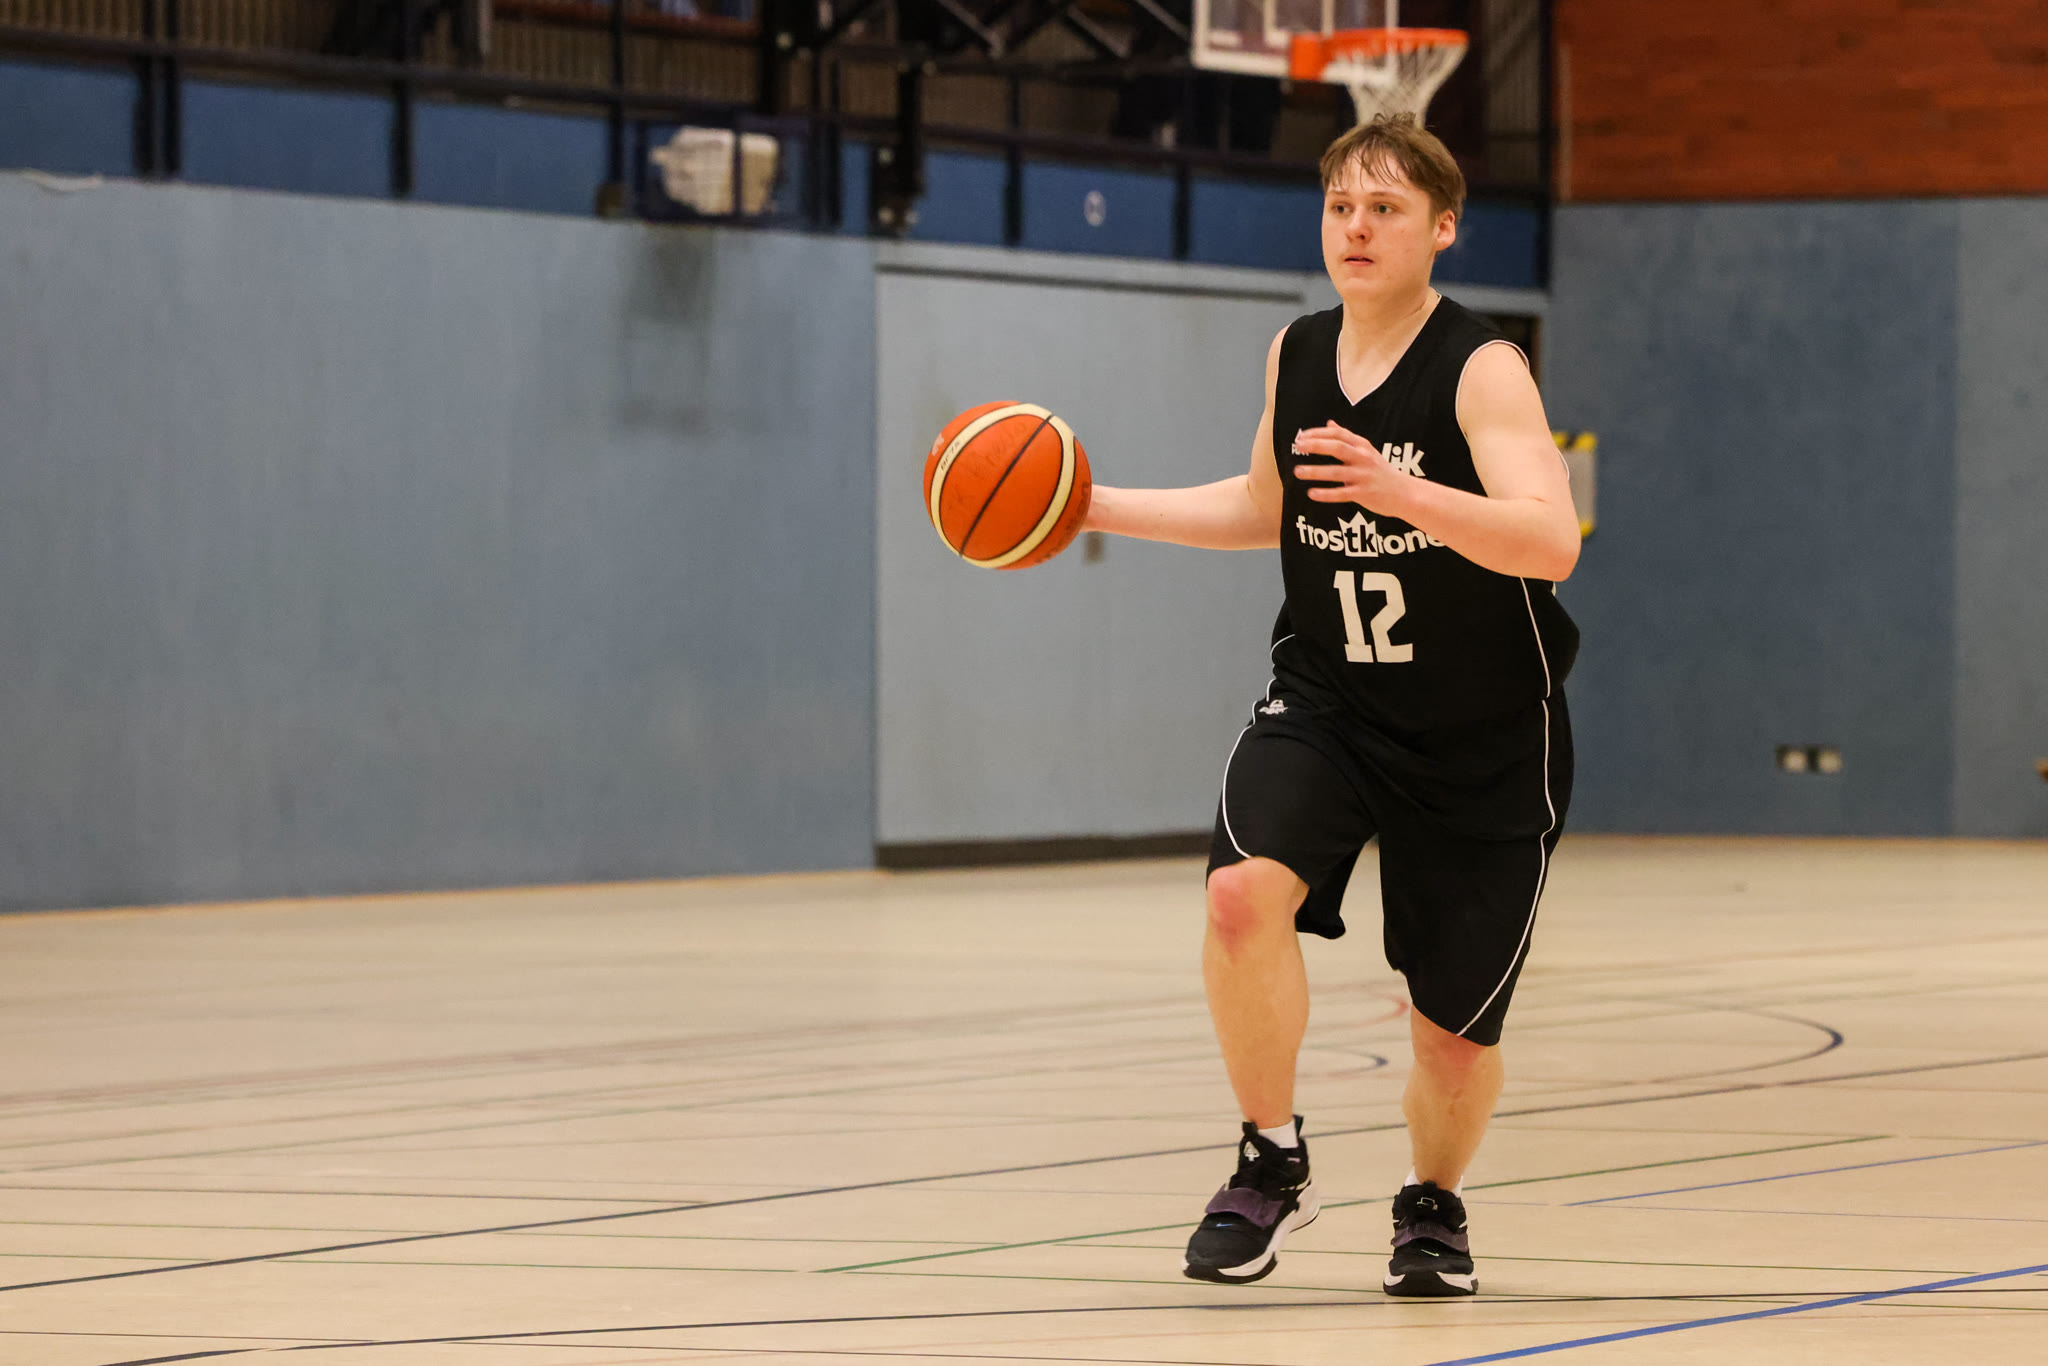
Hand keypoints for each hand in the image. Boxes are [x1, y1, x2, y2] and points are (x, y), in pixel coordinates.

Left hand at [1290, 423, 1416, 515]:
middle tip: (1298, 446)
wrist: (1405, 493)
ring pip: (1336, 472)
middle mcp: (1363, 458)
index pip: (1338, 434)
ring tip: (1297, 472)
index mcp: (1362, 446)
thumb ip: (1347, 439)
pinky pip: (1341, 493)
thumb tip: (1329, 423)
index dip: (1318, 433)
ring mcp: (1363, 476)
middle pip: (1337, 447)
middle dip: (1316, 445)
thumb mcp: (1366, 451)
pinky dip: (1326, 494)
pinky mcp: (1363, 494)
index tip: (1301, 436)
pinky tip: (1311, 493)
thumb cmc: (1381, 471)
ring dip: (1315, 471)